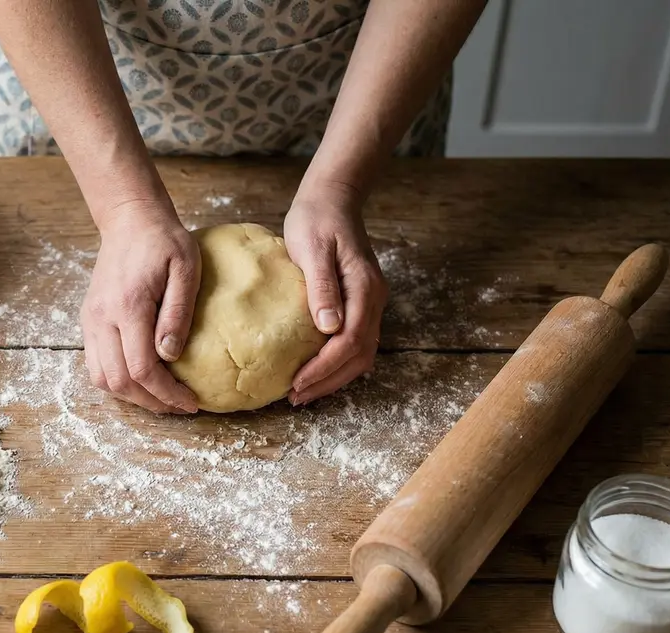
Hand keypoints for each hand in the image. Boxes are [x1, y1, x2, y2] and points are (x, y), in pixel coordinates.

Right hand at [81, 204, 200, 413]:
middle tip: (179, 405)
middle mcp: (102, 318)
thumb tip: (170, 356)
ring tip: (160, 396)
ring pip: (101, 378)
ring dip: (130, 396)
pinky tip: (142, 378)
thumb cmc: (163, 240)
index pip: (141, 368)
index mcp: (128, 306)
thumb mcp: (185, 268)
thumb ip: (178, 313)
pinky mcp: (89, 320)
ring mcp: (91, 320)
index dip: (166, 393)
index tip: (191, 402)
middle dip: (151, 401)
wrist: (129, 220)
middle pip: (118, 381)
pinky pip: (95, 364)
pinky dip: (117, 380)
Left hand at [283, 181, 388, 405]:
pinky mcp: (360, 302)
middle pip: (359, 355)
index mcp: (364, 289)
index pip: (349, 341)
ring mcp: (370, 302)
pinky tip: (314, 369)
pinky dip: (337, 362)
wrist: (332, 199)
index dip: (324, 368)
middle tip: (296, 397)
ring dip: (334, 376)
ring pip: (361, 353)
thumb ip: (322, 287)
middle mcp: (374, 300)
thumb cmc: (317, 220)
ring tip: (303, 391)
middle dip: (329, 381)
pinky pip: (355, 341)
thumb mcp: (313, 249)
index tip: (296, 383)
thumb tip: (329, 327)